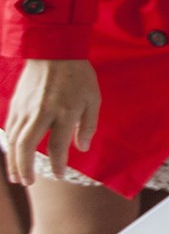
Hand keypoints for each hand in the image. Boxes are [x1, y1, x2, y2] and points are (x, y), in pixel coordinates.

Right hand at [5, 59, 100, 184]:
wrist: (53, 50)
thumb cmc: (78, 75)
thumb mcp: (93, 99)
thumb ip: (88, 125)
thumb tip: (81, 148)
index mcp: (64, 112)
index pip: (58, 146)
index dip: (58, 164)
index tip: (59, 175)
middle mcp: (42, 112)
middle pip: (26, 146)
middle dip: (25, 168)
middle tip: (28, 183)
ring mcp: (25, 108)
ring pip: (14, 140)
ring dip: (13, 160)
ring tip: (17, 176)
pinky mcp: (16, 104)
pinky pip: (10, 129)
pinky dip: (10, 145)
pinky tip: (12, 154)